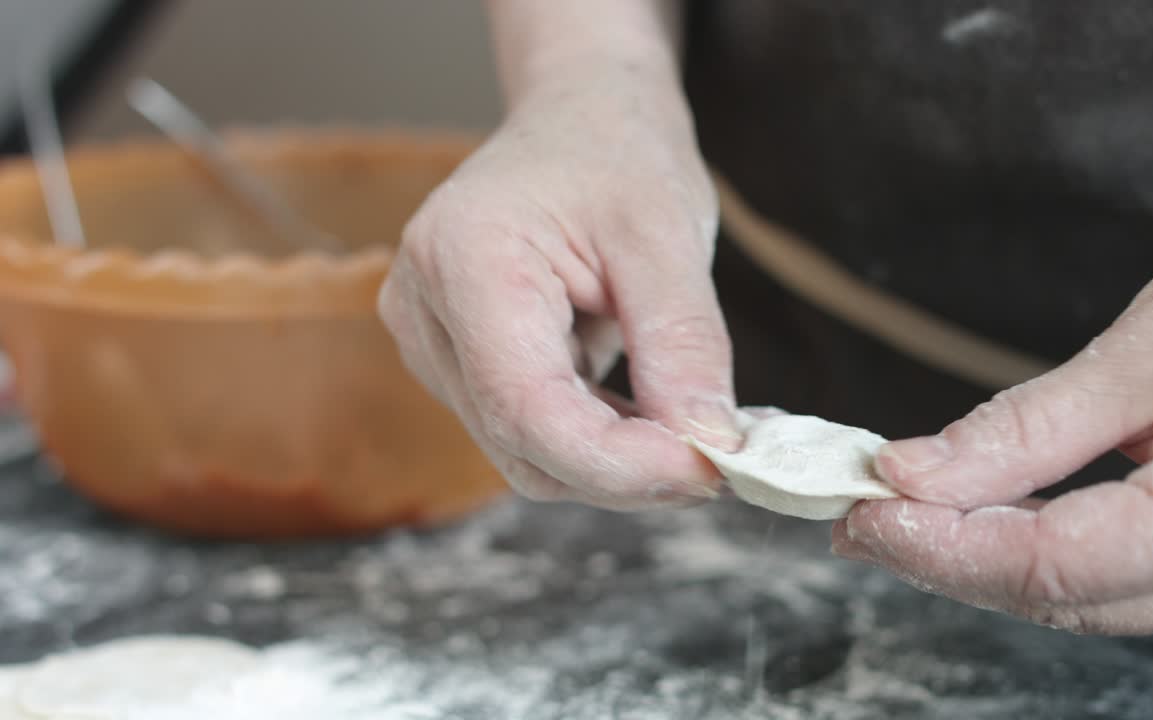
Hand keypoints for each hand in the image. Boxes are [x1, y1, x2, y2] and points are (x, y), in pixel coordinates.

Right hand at [379, 65, 739, 510]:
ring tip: (696, 425)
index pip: (527, 405)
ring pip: (529, 453)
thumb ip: (683, 343)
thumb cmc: (615, 151)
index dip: (618, 462)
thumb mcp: (667, 232)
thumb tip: (707, 446)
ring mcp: (432, 342)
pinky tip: (655, 414)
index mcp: (463, 258)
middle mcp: (425, 309)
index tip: (709, 470)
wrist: (578, 117)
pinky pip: (531, 434)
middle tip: (724, 455)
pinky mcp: (458, 363)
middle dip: (630, 469)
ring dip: (619, 460)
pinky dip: (603, 441)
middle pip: (525, 443)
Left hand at [834, 211, 1152, 634]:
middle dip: (949, 560)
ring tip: (905, 518)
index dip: (937, 544)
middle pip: (1063, 598)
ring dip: (992, 563)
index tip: (859, 510)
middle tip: (860, 517)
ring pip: (1094, 602)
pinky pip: (1133, 585)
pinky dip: (1054, 558)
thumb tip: (913, 474)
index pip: (1047, 567)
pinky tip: (997, 523)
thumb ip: (1029, 427)